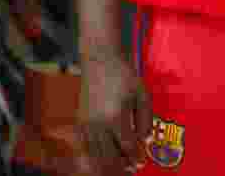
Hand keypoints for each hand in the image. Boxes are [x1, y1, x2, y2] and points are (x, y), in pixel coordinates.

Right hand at [79, 53, 151, 175]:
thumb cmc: (123, 75)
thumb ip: (145, 118)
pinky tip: (101, 160)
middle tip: (132, 169)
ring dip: (108, 165)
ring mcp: (86, 124)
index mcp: (116, 116)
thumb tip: (145, 140)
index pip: (127, 146)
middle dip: (122, 166)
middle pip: (109, 156)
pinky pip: (85, 147)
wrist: (99, 61)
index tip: (141, 162)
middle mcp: (99, 124)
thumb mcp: (141, 92)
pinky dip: (93, 157)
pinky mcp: (79, 122)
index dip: (135, 157)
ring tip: (119, 167)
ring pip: (96, 155)